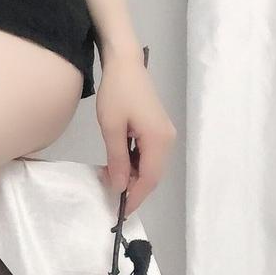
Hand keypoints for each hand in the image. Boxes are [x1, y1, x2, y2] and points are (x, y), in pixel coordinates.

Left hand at [95, 45, 176, 217]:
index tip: (120, 210)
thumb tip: (119, 186)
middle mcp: (168, 140)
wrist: (125, 64)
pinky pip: (147, 154)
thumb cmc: (116, 94)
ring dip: (131, 174)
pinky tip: (117, 162)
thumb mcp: (112, 128)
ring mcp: (165, 134)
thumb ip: (116, 159)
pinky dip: (133, 162)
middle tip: (108, 190)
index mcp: (158, 140)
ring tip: (108, 175)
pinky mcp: (158, 129)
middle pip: (152, 174)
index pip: (149, 178)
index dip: (135, 196)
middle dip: (132, 186)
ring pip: (149, 165)